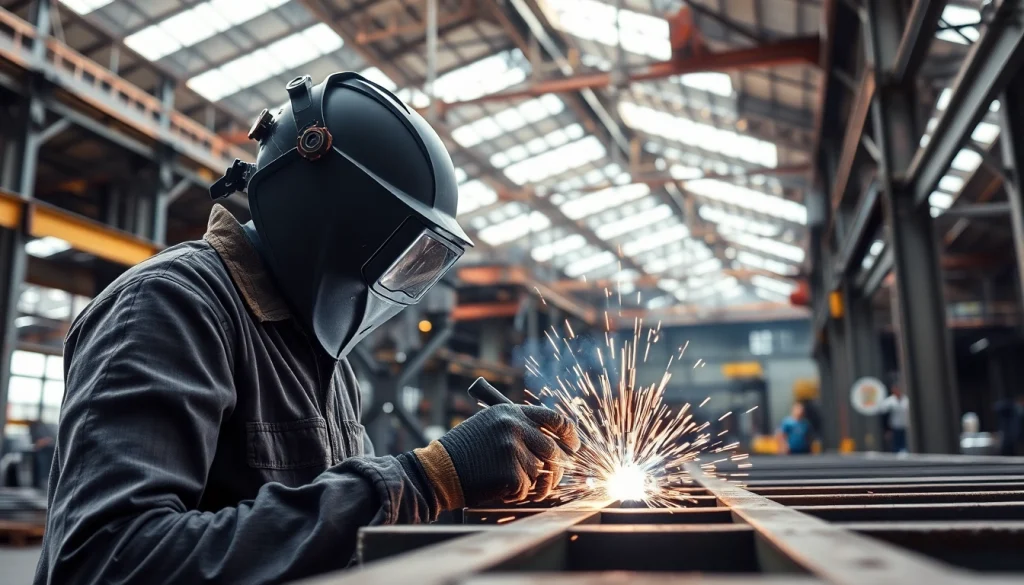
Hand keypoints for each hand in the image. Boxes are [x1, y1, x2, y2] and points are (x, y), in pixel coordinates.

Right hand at [436, 404, 579, 506]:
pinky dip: (516, 495)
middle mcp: (513, 426)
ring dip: (531, 484)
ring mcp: (512, 449)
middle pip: (553, 451)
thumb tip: (556, 445)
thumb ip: (518, 428)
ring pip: (541, 472)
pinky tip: (497, 489)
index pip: (554, 418)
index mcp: (510, 412)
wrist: (439, 470)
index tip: (573, 447)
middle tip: (550, 481)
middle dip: (555, 470)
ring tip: (508, 483)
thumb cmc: (464, 451)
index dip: (569, 434)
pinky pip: (527, 489)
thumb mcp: (489, 426)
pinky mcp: (510, 472)